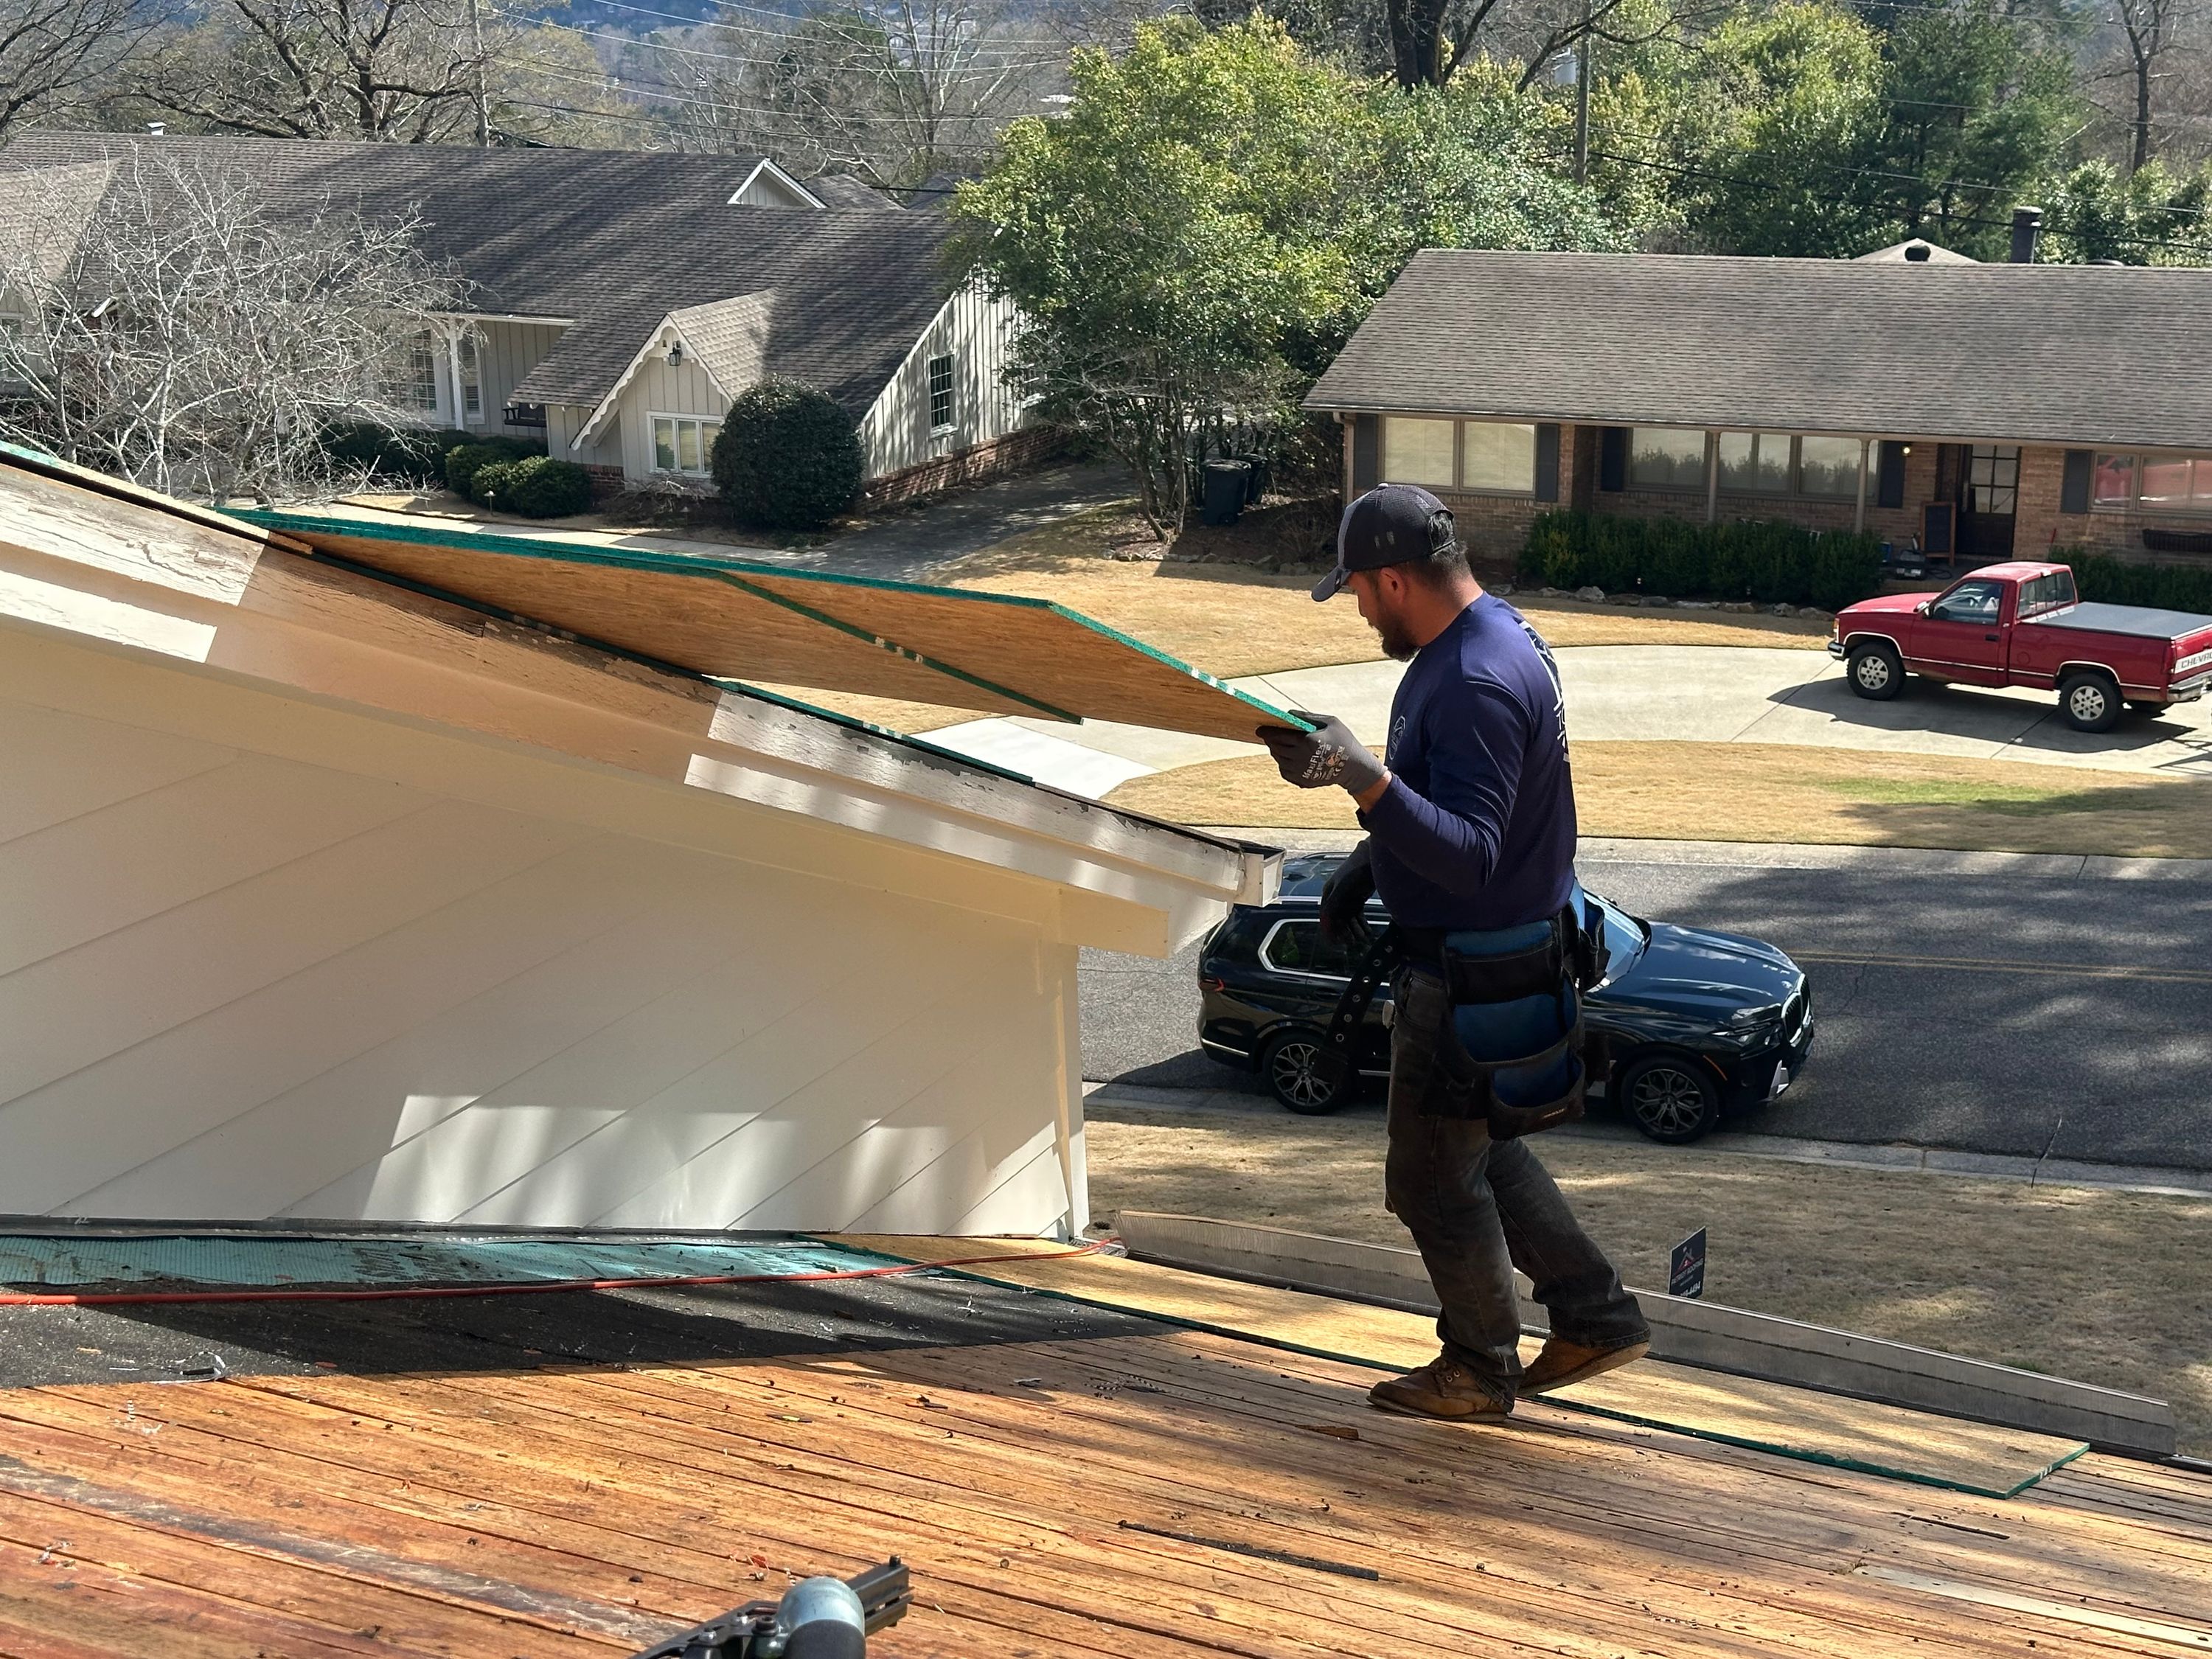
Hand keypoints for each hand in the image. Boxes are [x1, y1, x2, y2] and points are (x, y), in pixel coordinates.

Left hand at [1257, 710, 1385, 794]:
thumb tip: (1287, 714)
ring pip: (1279, 760)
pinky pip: (1284, 771)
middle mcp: (1301, 758)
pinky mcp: (1302, 781)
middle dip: (1271, 741)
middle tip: (1269, 735)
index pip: (1279, 736)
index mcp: (1307, 742)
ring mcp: (1301, 772)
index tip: (1259, 729)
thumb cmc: (1343, 740)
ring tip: (1278, 745)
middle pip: (1276, 748)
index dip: (1267, 732)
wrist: (1354, 767)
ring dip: (1276, 751)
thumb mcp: (1330, 722)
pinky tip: (1287, 756)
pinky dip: (1282, 763)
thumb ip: (1307, 717)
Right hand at [1319, 840, 1376, 953]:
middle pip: (1338, 919)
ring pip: (1348, 919)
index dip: (1329, 929)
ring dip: (1354, 929)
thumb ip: (1334, 903)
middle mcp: (1336, 897)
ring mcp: (1348, 898)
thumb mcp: (1342, 887)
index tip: (1335, 942)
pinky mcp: (1359, 899)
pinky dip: (1361, 924)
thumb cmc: (1356, 870)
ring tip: (1363, 937)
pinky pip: (1358, 915)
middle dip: (1344, 931)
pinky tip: (1367, 931)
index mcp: (1328, 894)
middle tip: (1352, 942)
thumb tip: (1325, 919)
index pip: (1326, 916)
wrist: (1373, 858)